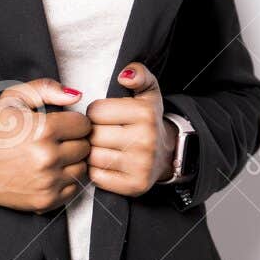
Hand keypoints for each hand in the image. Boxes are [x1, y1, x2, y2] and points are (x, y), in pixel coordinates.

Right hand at [0, 79, 90, 212]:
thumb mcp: (13, 99)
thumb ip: (45, 88)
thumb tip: (76, 95)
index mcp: (43, 129)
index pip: (84, 124)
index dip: (74, 122)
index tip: (62, 125)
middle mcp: (48, 157)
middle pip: (85, 147)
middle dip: (74, 141)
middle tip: (56, 141)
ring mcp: (48, 181)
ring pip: (83, 168)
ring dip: (72, 162)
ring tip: (53, 157)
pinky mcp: (47, 200)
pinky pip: (75, 188)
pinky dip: (66, 181)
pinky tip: (50, 173)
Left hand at [85, 62, 176, 196]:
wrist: (167, 154)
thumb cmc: (149, 121)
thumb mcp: (148, 92)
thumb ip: (139, 74)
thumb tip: (125, 75)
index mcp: (146, 114)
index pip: (96, 111)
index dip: (95, 113)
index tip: (105, 116)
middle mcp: (145, 140)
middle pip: (94, 134)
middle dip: (93, 133)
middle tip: (102, 133)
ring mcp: (141, 166)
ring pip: (93, 156)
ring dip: (92, 152)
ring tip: (103, 147)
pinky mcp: (134, 186)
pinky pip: (97, 176)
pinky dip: (96, 170)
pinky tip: (107, 163)